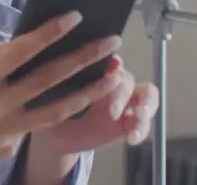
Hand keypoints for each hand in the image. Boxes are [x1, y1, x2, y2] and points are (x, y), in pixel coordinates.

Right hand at [0, 11, 124, 184]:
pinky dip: (47, 111)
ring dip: (88, 92)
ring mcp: (4, 132)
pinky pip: (31, 126)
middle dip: (84, 58)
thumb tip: (23, 43)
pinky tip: (60, 99)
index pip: (22, 51)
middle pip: (49, 80)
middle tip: (109, 42)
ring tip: (111, 77)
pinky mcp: (8, 149)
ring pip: (56, 110)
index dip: (50, 33)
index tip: (74, 18)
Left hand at [29, 56, 159, 159]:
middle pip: (127, 78)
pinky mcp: (129, 123)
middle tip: (112, 110)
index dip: (114, 64)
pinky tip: (131, 138)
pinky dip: (142, 129)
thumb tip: (55, 63)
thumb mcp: (49, 93)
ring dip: (146, 105)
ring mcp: (124, 102)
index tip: (112, 69)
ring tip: (138, 117)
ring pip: (147, 95)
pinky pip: (144, 123)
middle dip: (122, 93)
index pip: (110, 59)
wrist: (57, 136)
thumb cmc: (51, 106)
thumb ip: (57, 81)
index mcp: (94, 70)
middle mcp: (112, 81)